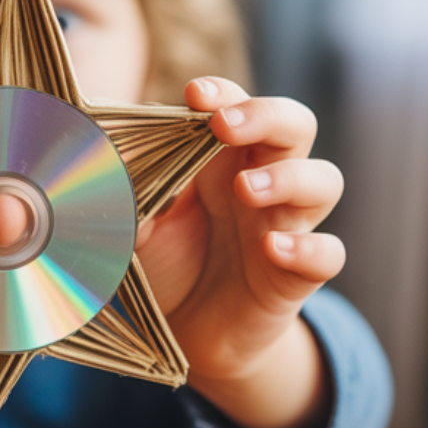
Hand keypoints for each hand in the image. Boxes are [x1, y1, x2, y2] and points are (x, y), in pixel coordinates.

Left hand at [134, 77, 344, 427]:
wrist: (188, 334)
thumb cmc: (166, 262)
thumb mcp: (134, 226)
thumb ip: (125, 195)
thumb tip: (98, 163)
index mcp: (222, 157)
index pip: (236, 105)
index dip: (224, 93)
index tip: (195, 95)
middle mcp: (263, 180)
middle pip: (294, 125)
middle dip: (264, 115)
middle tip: (224, 126)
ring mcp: (287, 224)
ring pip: (324, 180)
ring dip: (289, 177)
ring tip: (246, 190)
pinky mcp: (298, 274)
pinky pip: (329, 253)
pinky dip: (308, 248)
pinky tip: (274, 249)